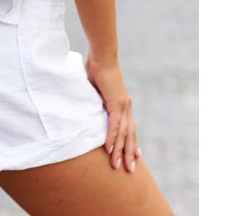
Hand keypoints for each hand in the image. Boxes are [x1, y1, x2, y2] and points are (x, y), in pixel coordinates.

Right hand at [85, 53, 141, 172]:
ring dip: (120, 150)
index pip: (130, 126)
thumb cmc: (98, 66)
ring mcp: (122, 105)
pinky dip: (112, 138)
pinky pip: (114, 125)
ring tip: (118, 166)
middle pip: (130, 134)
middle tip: (130, 169)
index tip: (135, 154)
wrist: (102, 55)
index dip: (132, 141)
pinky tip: (110, 150)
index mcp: (123, 102)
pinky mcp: (115, 103)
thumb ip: (96, 98)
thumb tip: (89, 103)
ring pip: (123, 133)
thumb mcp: (97, 87)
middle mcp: (126, 105)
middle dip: (129, 152)